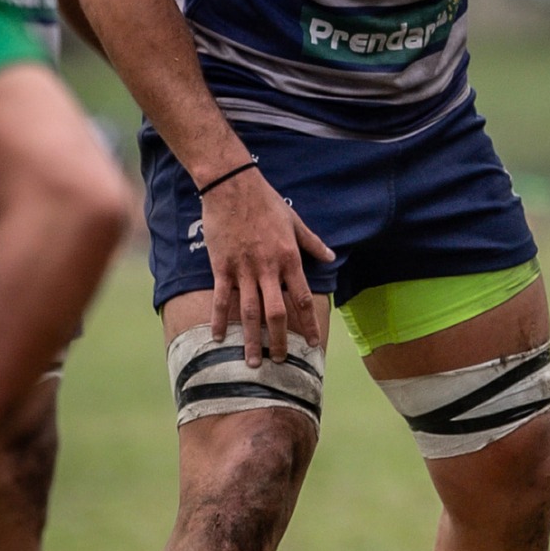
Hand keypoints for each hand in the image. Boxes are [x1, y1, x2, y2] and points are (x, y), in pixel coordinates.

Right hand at [201, 168, 333, 365]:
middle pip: (276, 313)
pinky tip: (218, 338)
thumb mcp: (296, 221)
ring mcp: (243, 269)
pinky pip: (221, 298)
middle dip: (280, 340)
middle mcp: (268, 269)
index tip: (313, 344)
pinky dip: (219, 319)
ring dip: (251, 339)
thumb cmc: (266, 202)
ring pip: (249, 312)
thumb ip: (312, 243)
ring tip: (251, 363)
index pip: (301, 299)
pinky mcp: (221, 267)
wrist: (232, 187)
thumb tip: (331, 255)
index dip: (308, 324)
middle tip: (281, 362)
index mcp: (289, 259)